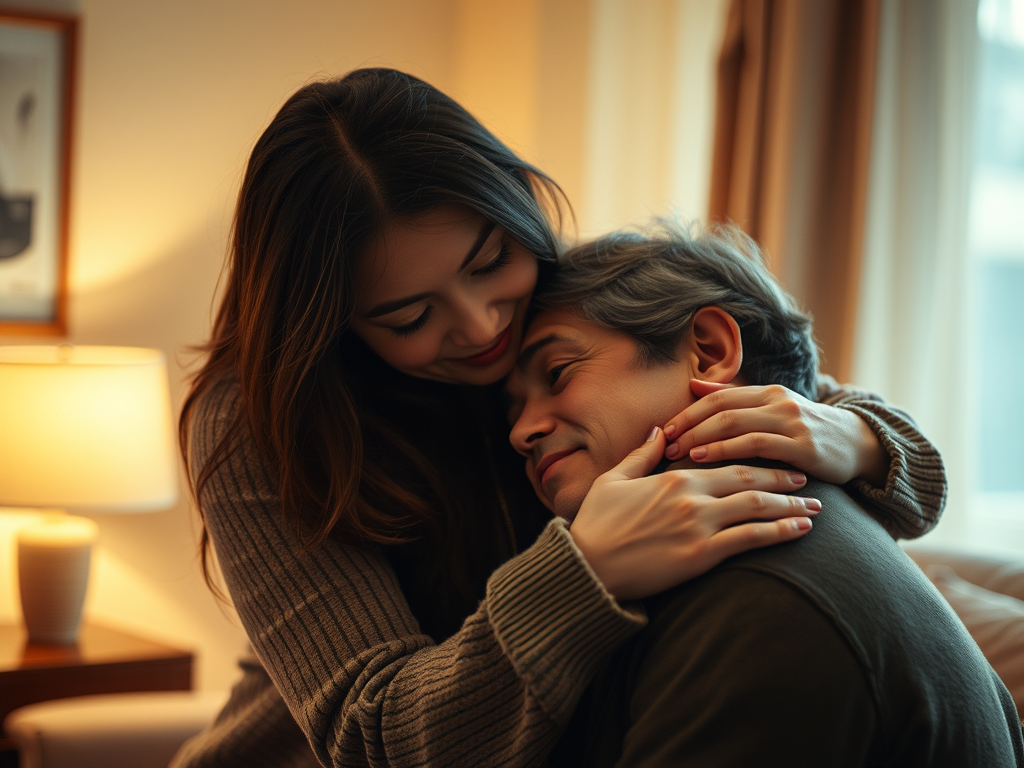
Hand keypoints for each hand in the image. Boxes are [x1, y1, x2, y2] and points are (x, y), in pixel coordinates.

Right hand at [569, 427, 818, 600]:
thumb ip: (641, 455)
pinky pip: (750, 539)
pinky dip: (779, 532)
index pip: (727, 462)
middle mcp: (692, 497)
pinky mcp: (701, 555)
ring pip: (757, 507)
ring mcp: (698, 526)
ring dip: (790, 507)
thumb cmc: (596, 525)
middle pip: (750, 481)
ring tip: (814, 510)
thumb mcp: (613, 480)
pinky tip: (799, 531)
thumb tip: (658, 431)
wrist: (587, 567)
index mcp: (674, 477)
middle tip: (807, 482)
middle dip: (784, 480)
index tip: (779, 462)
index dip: (759, 460)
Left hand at [663, 380, 888, 486]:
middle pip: (721, 409)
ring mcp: (791, 422)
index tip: (664, 429)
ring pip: (734, 424)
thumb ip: (735, 399)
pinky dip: (726, 451)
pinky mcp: (802, 445)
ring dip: (701, 439)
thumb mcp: (772, 410)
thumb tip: (694, 386)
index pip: (717, 396)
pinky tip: (705, 460)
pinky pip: (756, 445)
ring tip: (678, 453)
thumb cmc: (806, 432)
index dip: (688, 411)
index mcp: (766, 392)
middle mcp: (777, 401)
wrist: (858, 445)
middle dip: (689, 426)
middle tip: (665, 443)